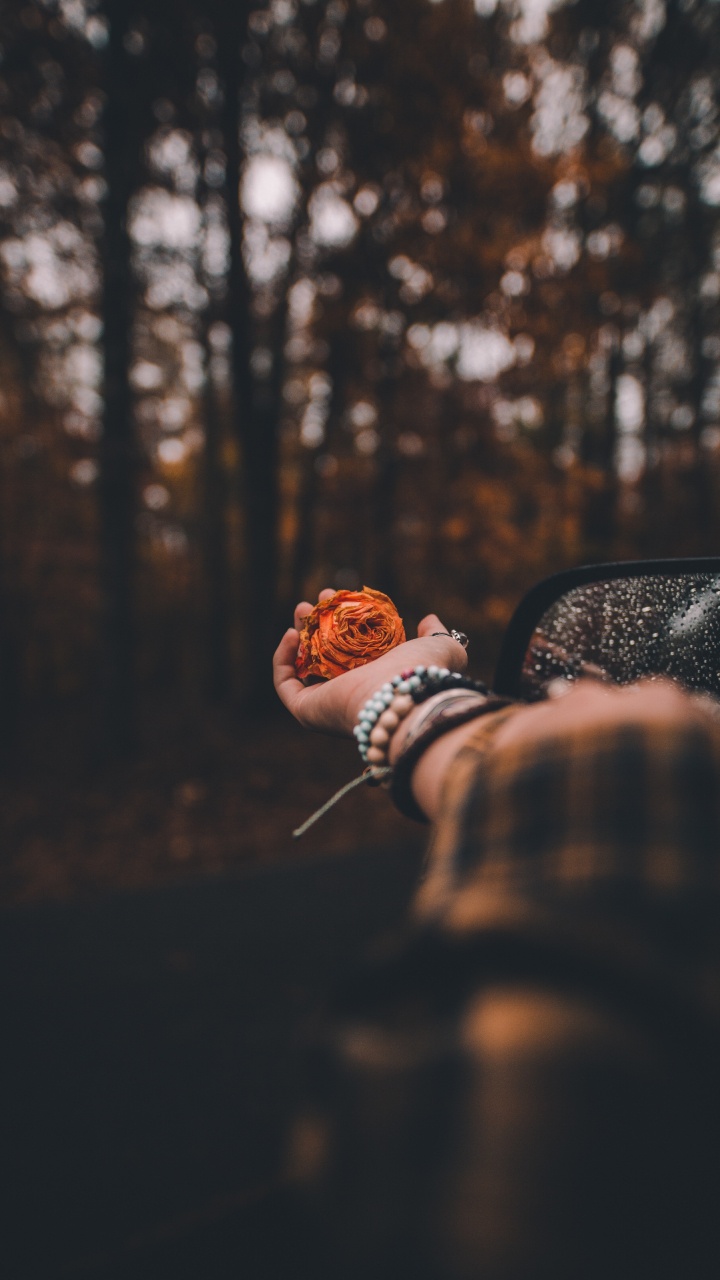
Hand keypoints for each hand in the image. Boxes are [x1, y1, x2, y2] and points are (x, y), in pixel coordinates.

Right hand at [273, 589, 468, 736]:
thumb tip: (428, 621)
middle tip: (321, 598)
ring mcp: (326, 703)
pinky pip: (285, 684)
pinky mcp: (307, 710)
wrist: (402, 698)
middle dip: (319, 621)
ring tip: (303, 608)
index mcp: (377, 680)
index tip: (343, 597)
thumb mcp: (440, 648)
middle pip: (325, 654)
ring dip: (299, 634)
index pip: (353, 651)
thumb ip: (437, 634)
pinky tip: (292, 633)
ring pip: (303, 666)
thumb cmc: (422, 673)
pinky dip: (282, 658)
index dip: (344, 621)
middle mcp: (350, 693)